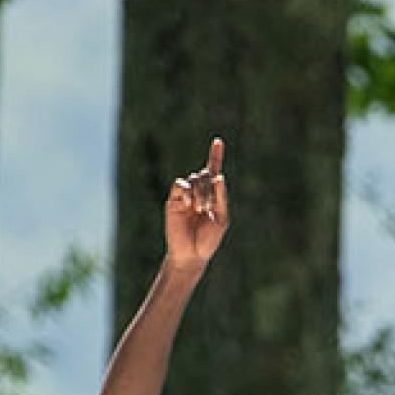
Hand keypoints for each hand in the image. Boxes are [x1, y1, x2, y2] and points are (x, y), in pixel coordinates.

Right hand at [163, 137, 228, 266]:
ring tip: (200, 209)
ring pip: (193, 179)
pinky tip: (190, 204)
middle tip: (208, 208)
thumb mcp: (221, 219)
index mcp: (212, 195)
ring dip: (200, 192)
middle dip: (209, 188)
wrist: (191, 254)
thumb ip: (221, 198)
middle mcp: (198, 192)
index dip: (215, 155)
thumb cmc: (208, 239)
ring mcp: (185, 195)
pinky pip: (180, 185)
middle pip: (204, 175)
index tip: (218, 141)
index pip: (213, 171)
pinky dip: (187, 191)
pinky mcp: (174, 200)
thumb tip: (218, 176)